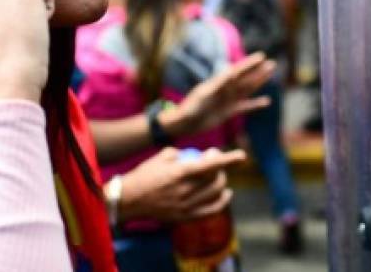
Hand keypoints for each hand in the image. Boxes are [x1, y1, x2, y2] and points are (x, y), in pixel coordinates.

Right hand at [119, 147, 244, 222]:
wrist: (128, 199)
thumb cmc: (145, 174)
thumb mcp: (163, 156)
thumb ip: (185, 154)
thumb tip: (204, 155)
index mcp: (179, 172)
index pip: (211, 165)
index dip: (228, 159)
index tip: (242, 156)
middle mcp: (185, 190)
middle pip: (216, 179)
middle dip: (222, 168)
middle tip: (216, 161)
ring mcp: (185, 206)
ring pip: (215, 194)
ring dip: (222, 183)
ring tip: (220, 177)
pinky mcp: (184, 217)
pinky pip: (210, 211)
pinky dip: (221, 202)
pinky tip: (225, 195)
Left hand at [169, 53, 274, 135]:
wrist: (184, 124)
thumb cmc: (190, 108)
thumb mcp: (204, 95)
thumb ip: (218, 86)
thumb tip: (232, 74)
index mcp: (219, 83)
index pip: (238, 71)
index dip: (249, 64)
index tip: (261, 57)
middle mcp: (225, 90)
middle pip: (245, 79)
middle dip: (258, 71)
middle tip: (272, 63)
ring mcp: (228, 100)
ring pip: (247, 90)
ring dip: (259, 82)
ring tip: (270, 74)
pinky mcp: (229, 112)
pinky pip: (245, 106)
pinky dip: (255, 104)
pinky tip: (266, 101)